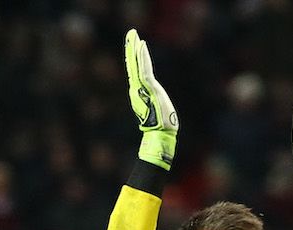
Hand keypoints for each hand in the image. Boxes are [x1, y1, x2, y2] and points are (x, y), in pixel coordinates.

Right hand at [124, 29, 177, 167]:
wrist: (161, 134)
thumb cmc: (162, 127)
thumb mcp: (158, 112)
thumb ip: (153, 107)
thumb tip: (153, 111)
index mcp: (140, 93)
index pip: (136, 71)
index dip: (134, 58)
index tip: (134, 45)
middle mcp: (137, 88)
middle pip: (133, 64)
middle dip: (131, 48)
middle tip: (130, 33)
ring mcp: (141, 87)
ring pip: (136, 63)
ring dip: (134, 47)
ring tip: (133, 34)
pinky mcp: (148, 87)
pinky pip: (143, 68)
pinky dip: (142, 56)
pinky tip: (141, 44)